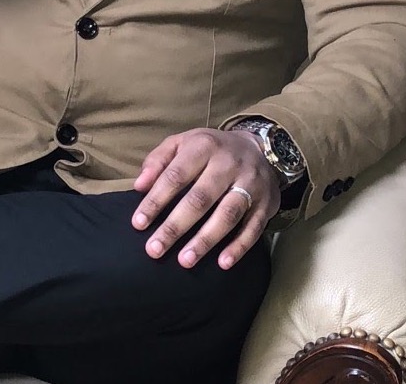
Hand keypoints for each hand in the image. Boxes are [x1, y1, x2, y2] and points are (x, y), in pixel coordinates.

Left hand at [132, 128, 280, 269]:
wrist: (259, 148)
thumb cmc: (210, 150)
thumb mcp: (182, 143)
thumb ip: (157, 161)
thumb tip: (138, 186)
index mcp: (203, 146)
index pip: (176, 175)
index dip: (156, 200)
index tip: (138, 224)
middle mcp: (228, 164)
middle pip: (200, 198)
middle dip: (175, 227)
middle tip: (155, 250)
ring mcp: (251, 184)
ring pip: (227, 214)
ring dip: (205, 240)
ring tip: (185, 261)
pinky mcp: (266, 203)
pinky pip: (253, 227)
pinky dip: (239, 247)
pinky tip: (223, 263)